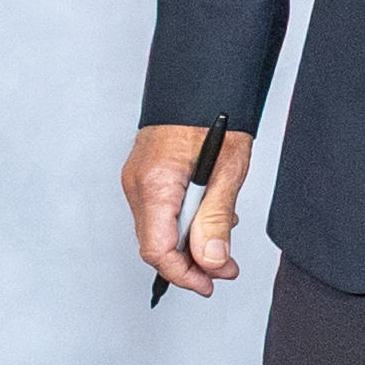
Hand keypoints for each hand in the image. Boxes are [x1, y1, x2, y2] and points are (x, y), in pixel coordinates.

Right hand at [124, 123, 255, 297]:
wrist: (200, 80)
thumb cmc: (216, 114)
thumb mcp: (228, 168)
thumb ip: (217, 217)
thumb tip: (213, 262)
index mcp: (154, 185)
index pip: (158, 250)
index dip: (185, 274)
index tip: (212, 284)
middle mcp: (137, 185)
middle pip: (157, 243)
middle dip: (192, 261)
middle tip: (227, 267)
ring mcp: (136, 180)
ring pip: (158, 229)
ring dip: (190, 240)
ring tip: (225, 231)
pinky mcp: (144, 175)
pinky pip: (159, 211)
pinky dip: (183, 220)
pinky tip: (210, 213)